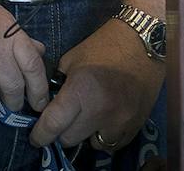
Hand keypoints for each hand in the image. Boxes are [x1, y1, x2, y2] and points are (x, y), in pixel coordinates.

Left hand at [29, 14, 163, 149]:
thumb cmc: (106, 44)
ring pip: (92, 144)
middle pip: (69, 139)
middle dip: (64, 130)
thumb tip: (48, 106)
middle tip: (68, 117)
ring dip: (87, 133)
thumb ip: (59, 85)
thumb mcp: (73, 59)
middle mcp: (99, 110)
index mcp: (80, 90)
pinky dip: (107, 134)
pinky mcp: (136, 124)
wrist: (146, 40)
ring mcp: (120, 120)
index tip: (37, 136)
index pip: (52, 125)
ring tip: (91, 116)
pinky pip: (113, 143)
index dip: (40, 134)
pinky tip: (108, 118)